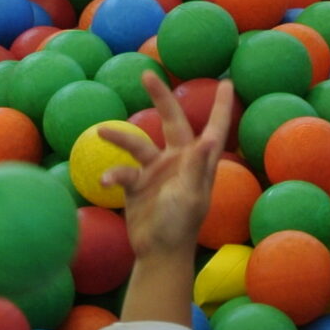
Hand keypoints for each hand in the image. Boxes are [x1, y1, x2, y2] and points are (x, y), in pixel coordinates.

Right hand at [101, 75, 234, 261]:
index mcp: (198, 162)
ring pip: (137, 144)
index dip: (221, 107)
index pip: (214, 128)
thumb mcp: (190, 195)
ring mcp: (156, 172)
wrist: (158, 253)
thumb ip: (196, 165)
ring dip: (120, 137)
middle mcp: (177, 161)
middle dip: (160, 98)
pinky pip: (122, 171)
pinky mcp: (136, 185)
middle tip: (147, 75)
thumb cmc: (181, 226)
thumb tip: (210, 136)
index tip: (227, 83)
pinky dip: (113, 175)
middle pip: (171, 121)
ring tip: (103, 131)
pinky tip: (106, 182)